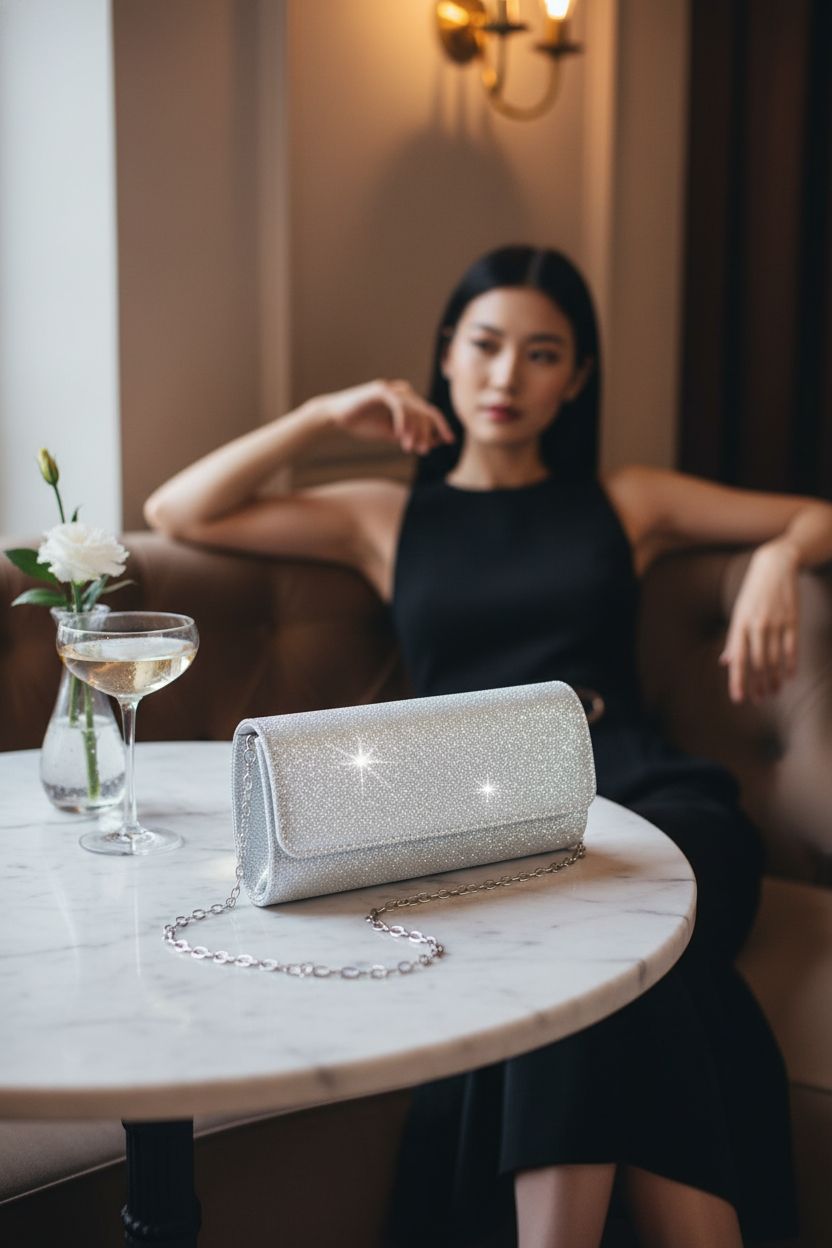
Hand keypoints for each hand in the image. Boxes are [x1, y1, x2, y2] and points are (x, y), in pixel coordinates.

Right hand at [319, 380, 455, 454]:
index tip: (449, 441)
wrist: (336, 418)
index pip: (430, 412)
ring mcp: (392, 389)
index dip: (441, 426)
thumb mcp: (392, 434)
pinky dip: (403, 422)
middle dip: (428, 433)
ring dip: (415, 431)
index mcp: (407, 400)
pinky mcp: (381, 390)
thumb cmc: (363, 425)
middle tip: (424, 451)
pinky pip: (399, 405)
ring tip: (411, 448)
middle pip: (426, 411)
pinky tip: (400, 437)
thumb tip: (433, 443)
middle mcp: (402, 391)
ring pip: (414, 409)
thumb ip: (411, 436)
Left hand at [719, 540, 799, 702]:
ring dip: (774, 679)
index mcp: (739, 624)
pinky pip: (792, 648)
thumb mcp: (738, 613)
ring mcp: (776, 623)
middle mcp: (757, 625)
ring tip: (773, 692)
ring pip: (775, 659)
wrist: (774, 566)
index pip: (737, 659)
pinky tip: (789, 677)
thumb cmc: (752, 593)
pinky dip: (790, 665)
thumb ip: (733, 639)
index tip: (738, 699)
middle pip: (757, 663)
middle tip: (759, 700)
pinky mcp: (792, 620)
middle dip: (758, 685)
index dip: (738, 681)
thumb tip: (726, 662)